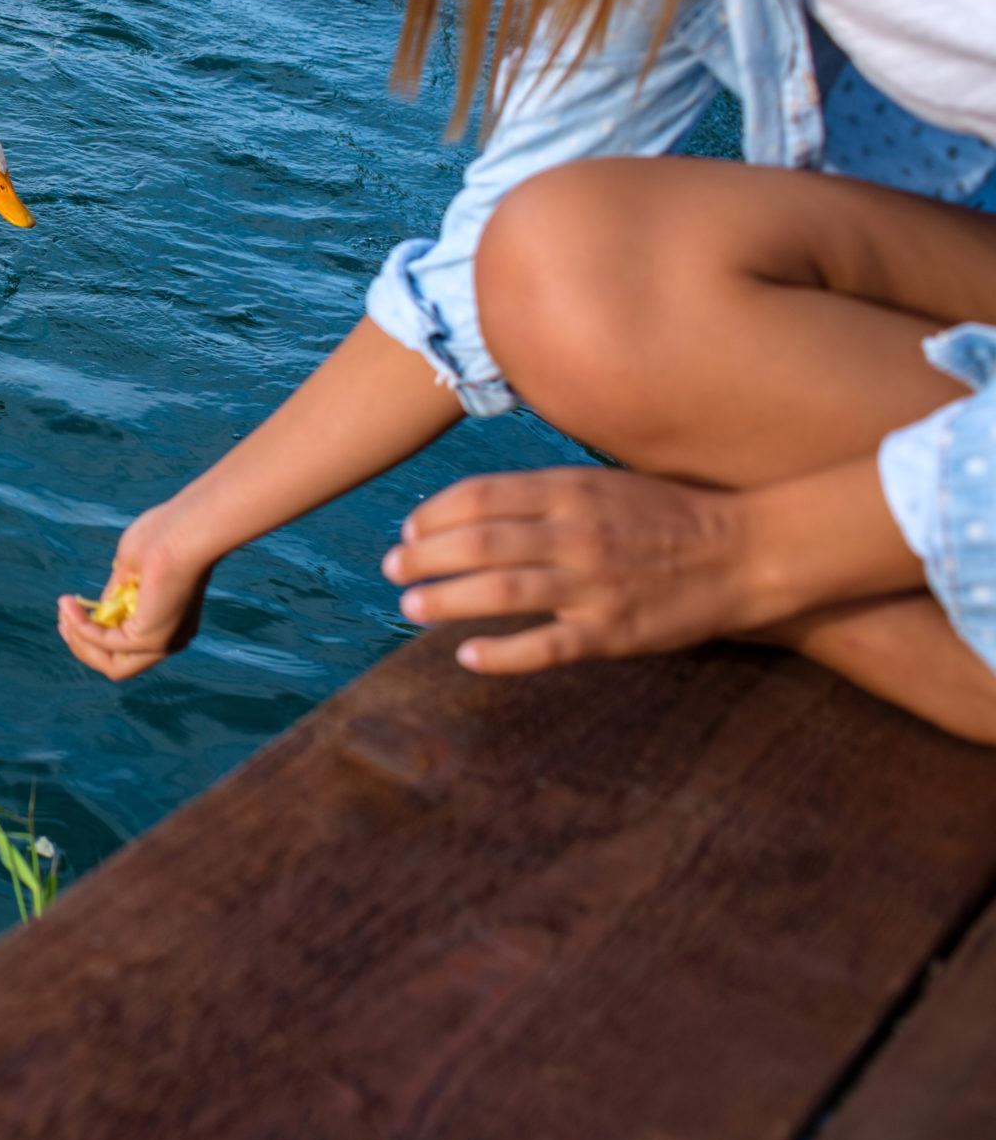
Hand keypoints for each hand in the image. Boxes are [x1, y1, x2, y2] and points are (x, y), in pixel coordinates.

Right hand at [56, 505, 211, 680]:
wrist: (186, 529)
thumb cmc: (165, 538)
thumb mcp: (132, 571)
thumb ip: (117, 596)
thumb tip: (98, 613)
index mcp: (171, 623)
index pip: (129, 649)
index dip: (97, 639)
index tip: (72, 618)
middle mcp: (170, 640)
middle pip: (119, 666)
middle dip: (84, 648)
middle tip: (63, 623)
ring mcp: (162, 643)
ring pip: (112, 665)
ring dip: (79, 642)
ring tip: (63, 614)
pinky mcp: (149, 638)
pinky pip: (104, 641)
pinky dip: (80, 626)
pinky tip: (66, 604)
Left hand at [384, 467, 758, 673]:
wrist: (747, 551)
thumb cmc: (667, 515)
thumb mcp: (602, 484)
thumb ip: (542, 493)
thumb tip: (473, 505)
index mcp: (570, 491)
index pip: (479, 497)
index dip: (433, 515)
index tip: (408, 529)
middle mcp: (575, 534)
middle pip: (476, 544)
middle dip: (423, 558)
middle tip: (393, 570)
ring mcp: (592, 585)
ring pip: (499, 593)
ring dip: (444, 601)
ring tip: (411, 608)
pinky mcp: (612, 633)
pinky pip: (543, 647)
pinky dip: (500, 654)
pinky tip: (467, 656)